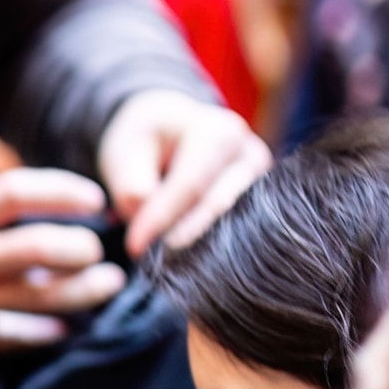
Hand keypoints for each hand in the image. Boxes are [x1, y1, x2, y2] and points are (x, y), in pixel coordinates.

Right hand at [0, 169, 126, 388]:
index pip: (13, 190)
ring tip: (106, 286)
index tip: (93, 198)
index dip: (61, 190)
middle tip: (98, 251)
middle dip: (80, 247)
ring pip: (42, 296)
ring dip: (85, 291)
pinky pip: (22, 337)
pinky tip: (62, 329)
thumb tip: (33, 221)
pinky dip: (49, 332)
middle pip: (38, 245)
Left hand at [98, 87, 268, 256]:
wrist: (169, 129)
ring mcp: (262, 180)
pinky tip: (184, 259)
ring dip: (196, 244)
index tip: (134, 246)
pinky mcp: (262, 202)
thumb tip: (143, 214)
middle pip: (216, 207)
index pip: (191, 185)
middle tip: (147, 259)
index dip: (162, 218)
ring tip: (161, 259)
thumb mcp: (126, 151)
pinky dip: (208, 244)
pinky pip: (237, 230)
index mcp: (219, 133)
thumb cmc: (146, 140)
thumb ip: (132, 184)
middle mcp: (250, 155)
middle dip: (180, 237)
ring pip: (231, 224)